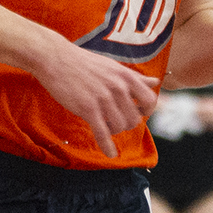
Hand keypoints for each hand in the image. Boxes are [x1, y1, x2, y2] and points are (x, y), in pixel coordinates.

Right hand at [32, 40, 159, 158]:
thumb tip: (156, 82)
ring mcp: (103, 98)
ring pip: (120, 127)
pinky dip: (107, 146)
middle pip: (134, 119)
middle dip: (126, 124)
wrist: (56, 59)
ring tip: (105, 125)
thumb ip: (135, 78)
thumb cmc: (84, 63)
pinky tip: (110, 153)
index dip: (146, 111)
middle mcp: (118, 87)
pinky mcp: (88, 108)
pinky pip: (102, 133)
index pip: (149, 100)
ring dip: (114, 131)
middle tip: (115, 120)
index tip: (138, 113)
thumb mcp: (113, 66)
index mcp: (126, 76)